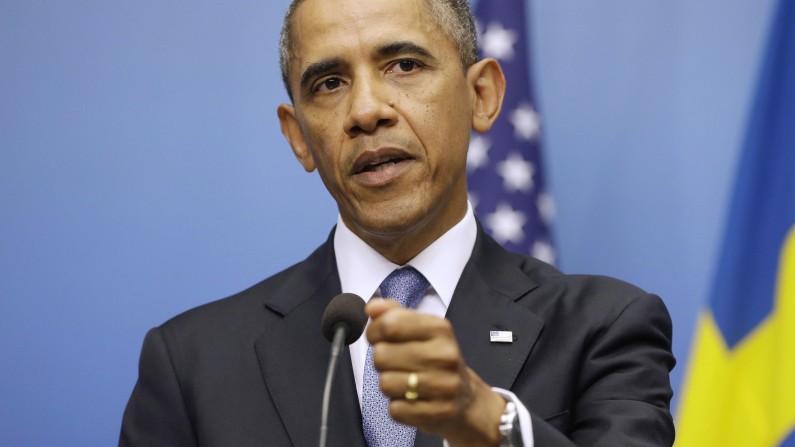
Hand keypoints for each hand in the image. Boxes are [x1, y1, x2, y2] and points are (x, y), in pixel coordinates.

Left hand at [365, 299, 506, 445]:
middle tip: (397, 364)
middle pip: (381, 355)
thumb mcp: (422, 330)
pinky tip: (412, 399)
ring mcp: (443, 386)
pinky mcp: (437, 413)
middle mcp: (444, 355)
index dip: (374, 332)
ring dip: (389, 384)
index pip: (389, 324)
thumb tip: (372, 307)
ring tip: (405, 382)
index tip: (379, 337)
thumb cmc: (437, 360)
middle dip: (382, 361)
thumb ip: (394, 314)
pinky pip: (395, 409)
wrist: (467, 400)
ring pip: (385, 383)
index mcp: (440, 329)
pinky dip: (398, 406)